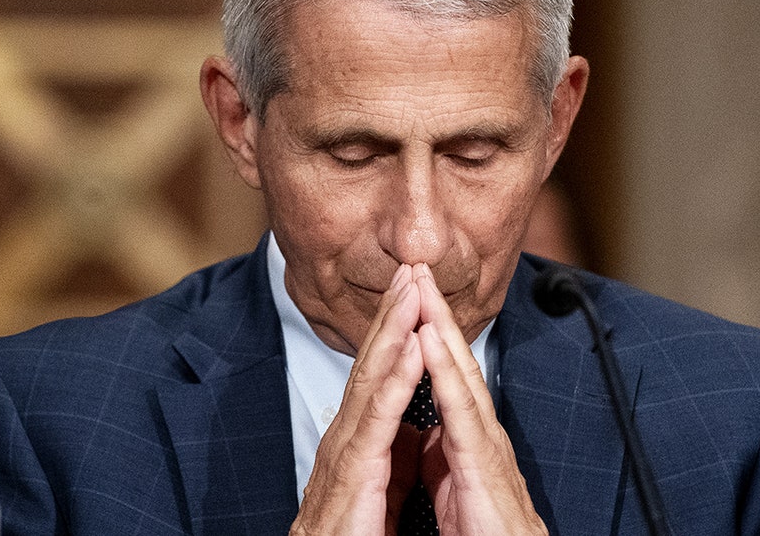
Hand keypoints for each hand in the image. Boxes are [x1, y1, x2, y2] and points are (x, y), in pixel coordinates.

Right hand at [291, 264, 425, 534]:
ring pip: (372, 378)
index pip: (377, 374)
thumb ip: (394, 456)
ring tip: (413, 290)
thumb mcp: (378, 490)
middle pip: (371, 363)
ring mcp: (345, 453)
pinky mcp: (355, 474)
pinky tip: (412, 345)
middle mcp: (345, 437)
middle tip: (411, 268)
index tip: (412, 292)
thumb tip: (413, 430)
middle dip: (392, 313)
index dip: (394, 330)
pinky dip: (397, 378)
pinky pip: (379, 419)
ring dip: (395, 329)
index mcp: (356, 441)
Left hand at [413, 264, 546, 534]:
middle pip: (454, 359)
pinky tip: (428, 338)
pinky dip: (443, 370)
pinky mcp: (482, 462)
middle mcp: (479, 430)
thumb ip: (439, 455)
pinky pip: (460, 409)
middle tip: (416, 266)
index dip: (426, 333)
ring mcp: (485, 442)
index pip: (444, 372)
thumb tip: (424, 435)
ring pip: (460, 371)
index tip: (408, 296)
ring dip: (439, 325)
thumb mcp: (452, 486)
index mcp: (466, 436)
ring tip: (420, 284)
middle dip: (434, 311)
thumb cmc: (487, 534)